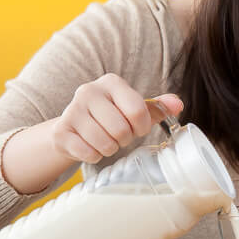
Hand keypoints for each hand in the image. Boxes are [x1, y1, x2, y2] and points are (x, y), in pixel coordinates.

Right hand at [52, 74, 182, 163]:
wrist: (73, 126)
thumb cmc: (111, 115)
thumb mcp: (134, 108)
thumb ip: (157, 107)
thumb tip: (178, 104)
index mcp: (111, 82)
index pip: (138, 111)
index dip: (143, 127)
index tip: (138, 128)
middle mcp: (88, 91)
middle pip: (121, 130)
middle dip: (126, 139)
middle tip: (120, 136)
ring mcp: (71, 111)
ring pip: (104, 143)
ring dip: (110, 149)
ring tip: (106, 141)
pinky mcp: (60, 131)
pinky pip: (87, 153)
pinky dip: (94, 156)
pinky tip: (91, 147)